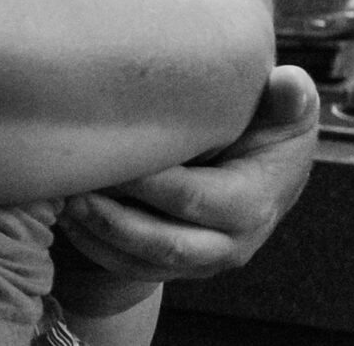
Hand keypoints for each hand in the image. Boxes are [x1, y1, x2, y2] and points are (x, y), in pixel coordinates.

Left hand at [55, 65, 318, 284]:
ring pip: (144, 263)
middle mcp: (232, 243)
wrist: (267, 161)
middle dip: (115, 220)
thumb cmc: (272, 124)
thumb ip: (288, 96)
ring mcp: (203, 260)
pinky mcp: (177, 265)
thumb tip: (291, 84)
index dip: (151, 182)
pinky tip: (69, 217)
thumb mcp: (286, 106)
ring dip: (100, 237)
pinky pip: (133, 269)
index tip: (112, 153)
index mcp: (256, 203)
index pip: (195, 198)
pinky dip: (98, 248)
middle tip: (74, 189)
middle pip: (166, 244)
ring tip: (62, 203)